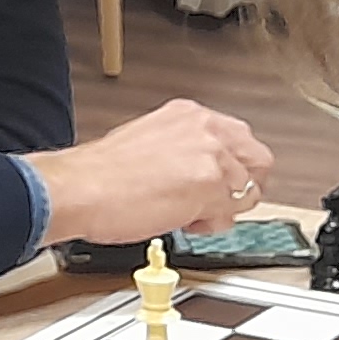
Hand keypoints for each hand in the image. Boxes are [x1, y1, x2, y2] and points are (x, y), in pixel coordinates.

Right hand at [27, 99, 276, 247]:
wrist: (81, 188)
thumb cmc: (101, 173)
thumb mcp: (149, 141)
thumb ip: (183, 151)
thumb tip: (198, 173)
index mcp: (190, 114)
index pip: (239, 139)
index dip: (233, 168)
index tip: (222, 183)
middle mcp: (205, 129)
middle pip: (257, 160)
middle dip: (243, 187)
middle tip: (220, 203)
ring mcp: (211, 156)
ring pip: (247, 190)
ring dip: (224, 209)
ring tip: (191, 214)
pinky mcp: (209, 186)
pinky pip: (230, 215)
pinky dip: (212, 225)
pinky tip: (184, 221)